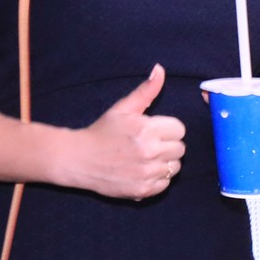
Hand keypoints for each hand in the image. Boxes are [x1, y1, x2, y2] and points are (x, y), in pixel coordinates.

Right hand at [66, 65, 186, 199]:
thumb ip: (146, 91)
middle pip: (180, 148)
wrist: (79, 159)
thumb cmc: (102, 131)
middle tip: (148, 144)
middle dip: (167, 145)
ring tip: (145, 158)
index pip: (179, 129)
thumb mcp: (123, 108)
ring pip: (175, 167)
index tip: (153, 130)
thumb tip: (160, 69)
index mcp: (146, 129)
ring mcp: (147, 172)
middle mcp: (149, 152)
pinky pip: (165, 184)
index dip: (167, 129)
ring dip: (164, 163)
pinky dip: (157, 179)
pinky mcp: (143, 190)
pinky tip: (141, 171)